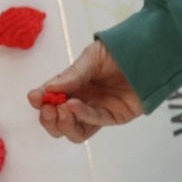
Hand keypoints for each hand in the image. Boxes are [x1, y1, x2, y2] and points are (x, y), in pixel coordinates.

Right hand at [27, 40, 142, 142]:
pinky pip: (95, 122)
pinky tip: (74, 106)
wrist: (147, 51)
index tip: (34, 97)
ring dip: (63, 124)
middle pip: (59, 123)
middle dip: (49, 119)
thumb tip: (49, 89)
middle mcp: (83, 102)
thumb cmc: (118, 51)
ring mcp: (98, 111)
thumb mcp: (91, 58)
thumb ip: (72, 75)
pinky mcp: (115, 117)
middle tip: (47, 108)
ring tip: (61, 109)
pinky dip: (83, 116)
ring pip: (75, 131)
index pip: (52, 100)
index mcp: (73, 86)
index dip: (41, 101)